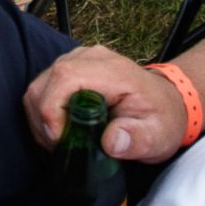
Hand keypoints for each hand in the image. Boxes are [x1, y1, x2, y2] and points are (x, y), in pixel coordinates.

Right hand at [23, 45, 189, 161]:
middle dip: (43, 121)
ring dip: (41, 119)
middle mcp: (90, 58)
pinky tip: (61, 131)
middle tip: (61, 147)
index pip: (64, 79)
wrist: (166, 102)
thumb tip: (111, 142)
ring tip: (61, 142)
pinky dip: (43, 113)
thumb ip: (138, 139)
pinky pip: (43, 88)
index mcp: (112, 70)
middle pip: (44, 84)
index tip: (61, 142)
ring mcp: (76, 60)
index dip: (52, 112)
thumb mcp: (158, 136)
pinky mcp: (70, 68)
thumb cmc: (161, 118)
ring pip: (38, 86)